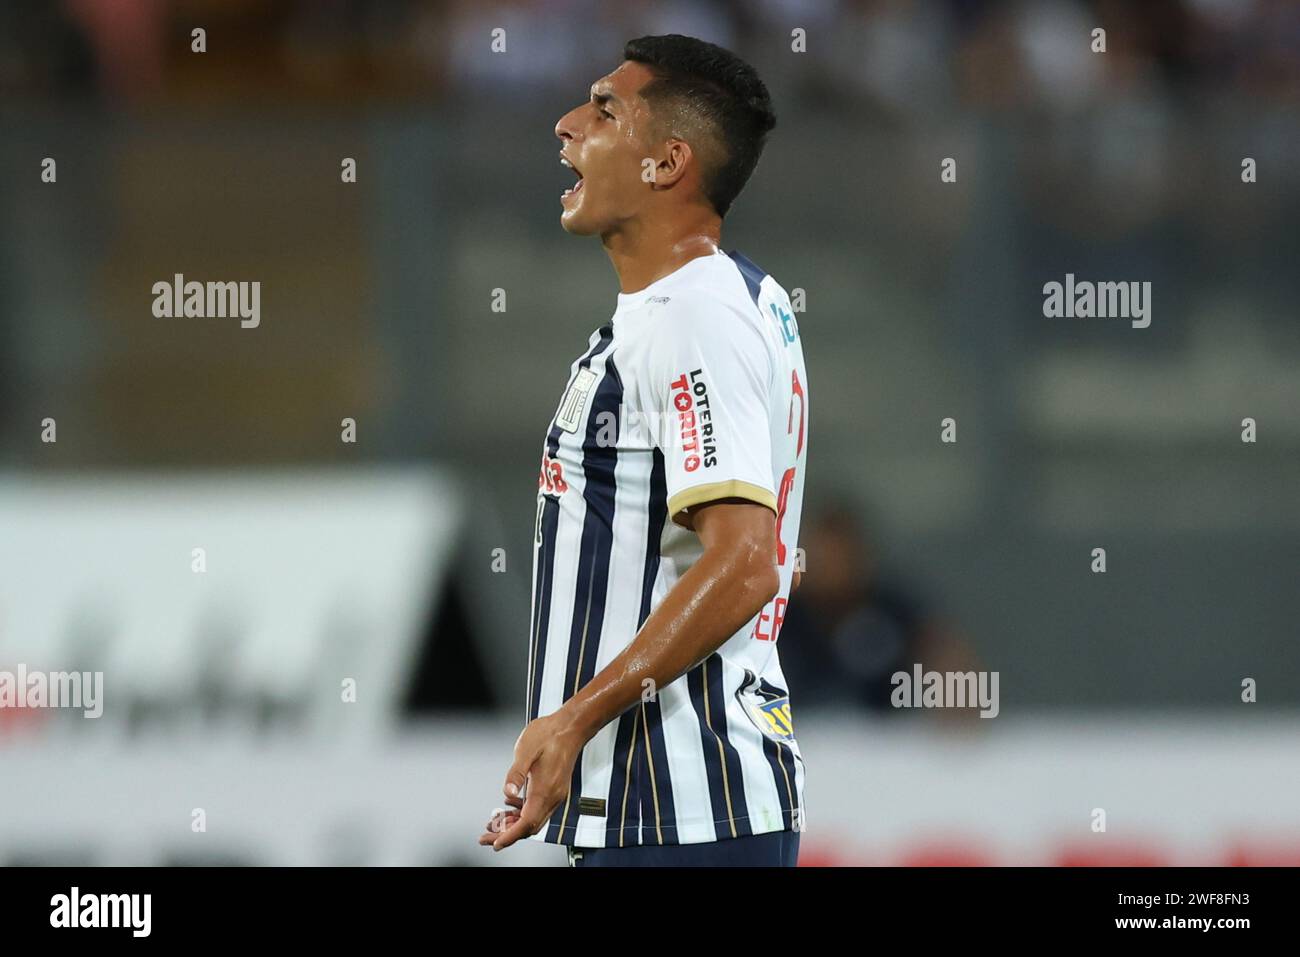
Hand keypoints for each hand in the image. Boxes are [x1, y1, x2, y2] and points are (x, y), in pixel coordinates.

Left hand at [478, 712, 584, 850]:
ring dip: (513, 824)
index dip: (509, 836)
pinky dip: (521, 813)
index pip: (527, 823)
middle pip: (529, 826)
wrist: (571, 727)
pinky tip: (509, 806)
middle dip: (507, 834)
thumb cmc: (551, 734)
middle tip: (486, 837)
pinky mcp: (553, 788)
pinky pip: (537, 809)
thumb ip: (516, 773)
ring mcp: (554, 793)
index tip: (494, 843)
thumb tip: (507, 792)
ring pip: (533, 819)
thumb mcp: (526, 749)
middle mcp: (552, 796)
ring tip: (494, 824)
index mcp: (545, 790)